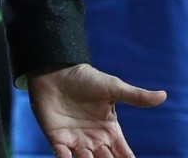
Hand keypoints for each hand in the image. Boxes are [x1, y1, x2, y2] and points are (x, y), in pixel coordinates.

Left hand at [27, 63, 166, 157]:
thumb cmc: (84, 78)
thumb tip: (163, 95)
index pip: (125, 156)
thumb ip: (135, 96)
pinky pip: (62, 156)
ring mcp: (75, 141)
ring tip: (91, 157)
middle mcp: (94, 140)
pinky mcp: (57, 138)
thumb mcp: (112, 87)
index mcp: (109, 132)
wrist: (55, 69)